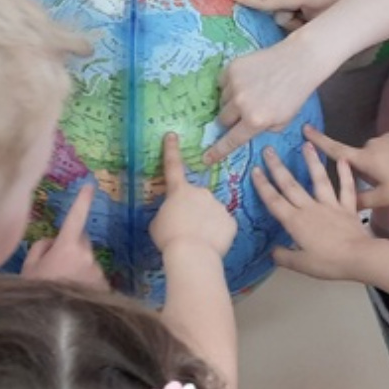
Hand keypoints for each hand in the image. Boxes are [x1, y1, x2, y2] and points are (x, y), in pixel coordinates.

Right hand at [22, 183, 108, 289]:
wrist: (52, 326)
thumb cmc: (36, 293)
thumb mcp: (29, 268)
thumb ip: (40, 247)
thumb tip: (51, 242)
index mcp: (68, 246)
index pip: (76, 217)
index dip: (82, 200)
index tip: (90, 185)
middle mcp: (87, 255)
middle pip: (81, 241)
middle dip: (72, 247)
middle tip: (55, 266)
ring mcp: (98, 272)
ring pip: (87, 262)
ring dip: (78, 268)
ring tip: (62, 288)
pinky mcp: (104, 288)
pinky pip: (93, 279)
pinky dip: (86, 284)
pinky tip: (74, 299)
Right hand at [151, 133, 236, 257]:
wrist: (193, 253)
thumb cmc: (169, 238)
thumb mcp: (157, 223)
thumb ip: (167, 213)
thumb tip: (173, 215)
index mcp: (179, 191)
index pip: (173, 166)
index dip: (171, 150)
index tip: (172, 134)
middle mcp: (201, 192)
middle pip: (196, 198)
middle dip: (193, 210)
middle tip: (186, 229)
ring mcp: (218, 205)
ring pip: (211, 212)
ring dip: (206, 222)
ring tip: (199, 240)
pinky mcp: (231, 220)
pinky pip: (223, 225)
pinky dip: (218, 233)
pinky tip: (211, 244)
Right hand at [206, 40, 322, 165]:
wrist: (298, 62)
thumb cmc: (294, 94)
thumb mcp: (283, 122)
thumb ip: (262, 129)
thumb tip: (245, 128)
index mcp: (255, 121)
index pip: (231, 141)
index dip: (217, 152)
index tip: (205, 159)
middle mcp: (241, 104)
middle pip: (223, 119)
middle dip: (231, 119)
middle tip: (244, 112)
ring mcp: (234, 85)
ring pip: (222, 101)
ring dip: (232, 101)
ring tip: (251, 91)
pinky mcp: (232, 69)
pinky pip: (222, 83)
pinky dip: (230, 85)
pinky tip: (246, 80)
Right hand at [225, 0, 365, 28]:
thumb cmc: (337, 0)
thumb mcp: (318, 19)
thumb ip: (295, 25)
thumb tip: (279, 25)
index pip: (266, 0)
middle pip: (274, 9)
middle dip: (287, 17)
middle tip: (309, 17)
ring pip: (277, 2)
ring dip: (290, 9)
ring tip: (311, 7)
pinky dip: (291, 0)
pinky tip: (308, 1)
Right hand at [252, 144, 375, 281]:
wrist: (360, 257)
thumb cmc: (329, 262)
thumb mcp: (302, 265)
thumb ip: (284, 257)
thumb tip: (272, 252)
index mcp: (296, 222)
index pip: (274, 201)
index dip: (263, 185)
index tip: (255, 169)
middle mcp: (311, 208)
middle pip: (291, 185)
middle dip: (277, 167)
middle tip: (269, 149)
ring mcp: (330, 205)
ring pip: (319, 179)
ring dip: (312, 161)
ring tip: (306, 144)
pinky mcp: (348, 207)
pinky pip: (347, 188)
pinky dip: (346, 174)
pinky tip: (343, 160)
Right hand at [305, 126, 388, 208]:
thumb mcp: (385, 198)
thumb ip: (362, 200)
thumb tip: (345, 204)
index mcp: (364, 158)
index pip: (335, 149)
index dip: (319, 141)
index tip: (305, 128)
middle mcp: (372, 143)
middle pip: (361, 157)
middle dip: (367, 169)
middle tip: (385, 183)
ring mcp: (388, 136)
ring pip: (378, 152)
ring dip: (383, 162)